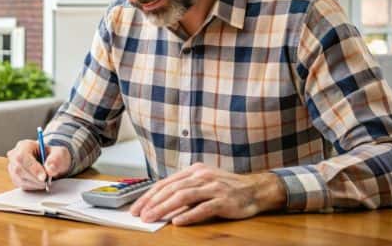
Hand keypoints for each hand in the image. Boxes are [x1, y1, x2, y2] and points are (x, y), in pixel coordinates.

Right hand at [6, 139, 70, 189]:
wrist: (51, 163)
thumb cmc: (54, 156)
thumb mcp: (59, 154)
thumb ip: (56, 159)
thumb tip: (50, 170)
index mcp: (24, 145)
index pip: (22, 157)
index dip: (32, 168)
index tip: (44, 177)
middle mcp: (15, 156)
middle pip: (19, 169)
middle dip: (35, 178)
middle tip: (47, 181)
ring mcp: (13, 168)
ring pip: (20, 179)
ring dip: (35, 184)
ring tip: (46, 182)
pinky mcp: (15, 178)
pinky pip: (22, 185)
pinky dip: (33, 187)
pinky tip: (40, 183)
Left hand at [129, 162, 285, 225]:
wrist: (255, 189)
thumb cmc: (225, 187)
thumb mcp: (203, 183)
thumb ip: (184, 189)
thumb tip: (160, 203)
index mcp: (194, 170)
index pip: (165, 183)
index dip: (149, 196)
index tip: (136, 208)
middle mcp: (202, 176)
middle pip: (171, 189)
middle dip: (152, 203)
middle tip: (140, 215)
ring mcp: (213, 187)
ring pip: (184, 196)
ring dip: (165, 208)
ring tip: (153, 218)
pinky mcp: (224, 200)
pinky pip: (203, 208)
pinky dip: (189, 215)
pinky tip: (177, 221)